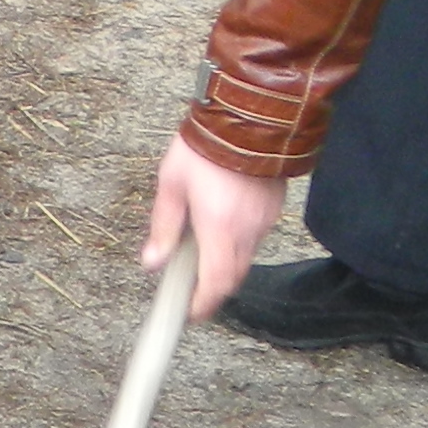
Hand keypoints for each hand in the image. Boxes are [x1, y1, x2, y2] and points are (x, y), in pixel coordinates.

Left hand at [144, 138, 287, 323]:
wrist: (248, 114)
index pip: (215, 284)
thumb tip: (153, 261)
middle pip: (233, 278)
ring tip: (203, 246)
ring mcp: (264, 220)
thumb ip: (163, 227)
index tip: (190, 313)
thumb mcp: (172, 184)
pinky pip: (257, 235)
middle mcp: (246, 230)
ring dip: (226, 263)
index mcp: (218, 228)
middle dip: (213, 288)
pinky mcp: (274, 207)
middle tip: (193, 287)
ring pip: (246, 257)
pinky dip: (240, 241)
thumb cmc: (205, 145)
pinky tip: (224, 222)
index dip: (203, 304)